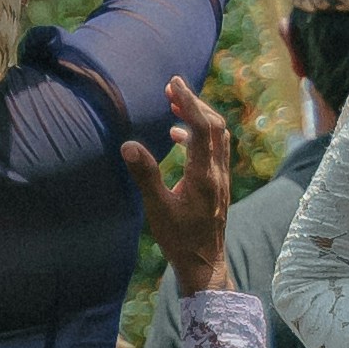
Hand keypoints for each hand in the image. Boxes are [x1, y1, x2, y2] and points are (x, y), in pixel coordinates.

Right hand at [120, 75, 233, 293]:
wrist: (204, 264)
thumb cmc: (179, 239)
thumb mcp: (157, 209)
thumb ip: (146, 175)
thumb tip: (129, 144)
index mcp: (204, 175)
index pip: (202, 128)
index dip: (189, 102)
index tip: (173, 83)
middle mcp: (217, 173)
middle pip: (215, 126)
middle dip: (195, 103)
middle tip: (172, 88)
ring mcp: (220, 179)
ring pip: (217, 137)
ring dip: (198, 117)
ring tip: (174, 106)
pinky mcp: (217, 185)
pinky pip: (213, 149)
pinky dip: (198, 135)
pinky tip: (177, 137)